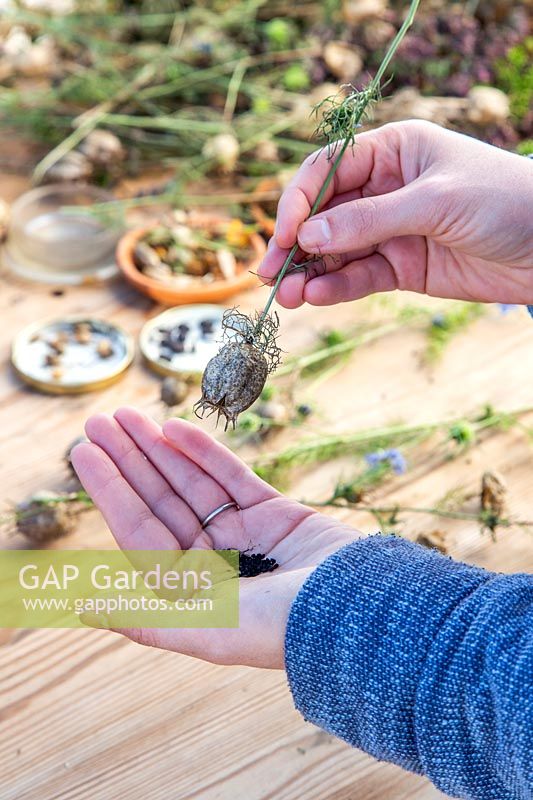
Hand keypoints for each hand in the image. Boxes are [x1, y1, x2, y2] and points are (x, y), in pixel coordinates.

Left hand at [71, 407, 358, 668]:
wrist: (360, 608)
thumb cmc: (281, 628)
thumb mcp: (206, 629)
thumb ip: (146, 619)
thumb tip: (85, 609)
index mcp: (190, 590)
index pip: (138, 531)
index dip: (110, 490)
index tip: (85, 452)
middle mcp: (210, 561)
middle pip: (159, 501)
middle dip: (128, 461)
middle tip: (97, 422)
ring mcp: (242, 535)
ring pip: (191, 483)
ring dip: (159, 449)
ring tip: (127, 414)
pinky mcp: (273, 513)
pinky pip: (230, 478)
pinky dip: (204, 453)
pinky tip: (174, 427)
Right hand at [259, 120, 532, 307]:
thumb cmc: (503, 201)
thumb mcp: (434, 202)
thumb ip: (368, 220)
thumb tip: (308, 239)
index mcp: (393, 151)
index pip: (328, 170)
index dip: (300, 201)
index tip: (286, 235)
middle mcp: (385, 189)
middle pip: (324, 215)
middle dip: (295, 244)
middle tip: (269, 274)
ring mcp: (391, 231)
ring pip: (336, 252)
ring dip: (309, 273)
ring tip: (287, 296)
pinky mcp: (401, 268)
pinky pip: (359, 277)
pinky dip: (336, 288)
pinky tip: (316, 298)